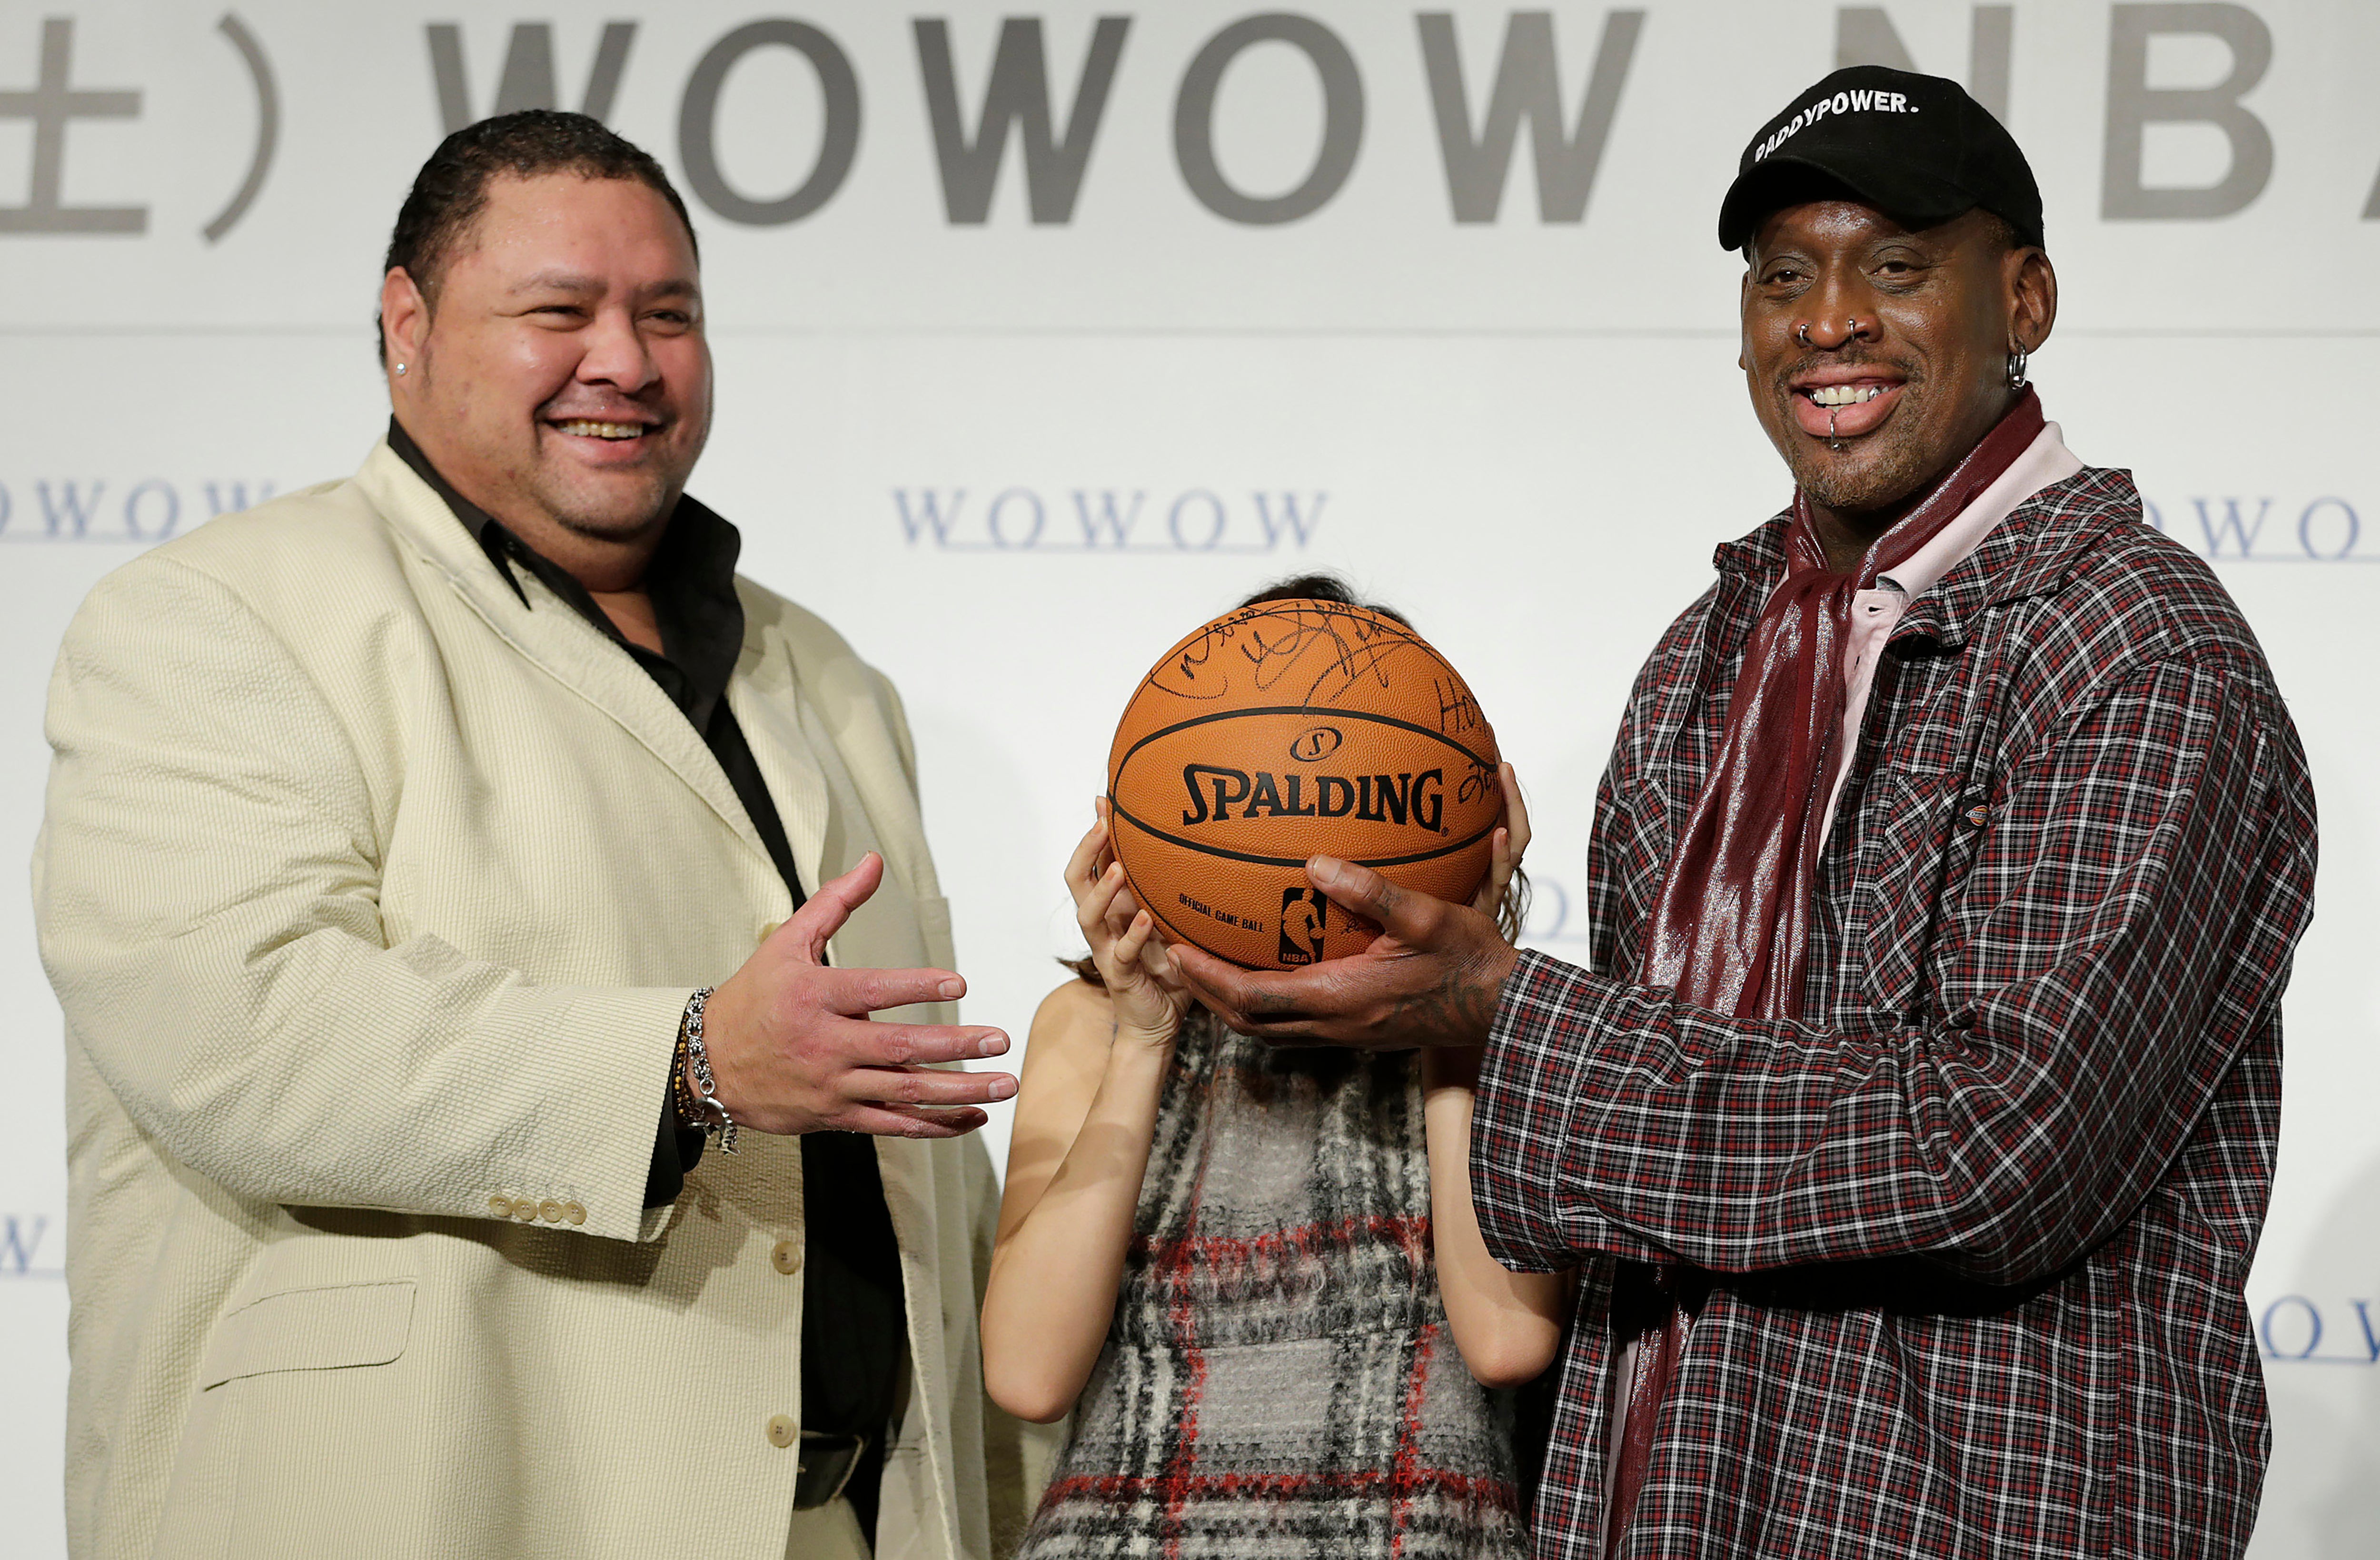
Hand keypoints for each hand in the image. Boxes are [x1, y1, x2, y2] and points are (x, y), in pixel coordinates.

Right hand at [699, 852, 1015, 1136]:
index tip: (960, 983)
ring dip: (959, 1090)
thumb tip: (873, 862)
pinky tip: (972, 1115)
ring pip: (903, 1092)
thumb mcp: (786, 943)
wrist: (706, 1065)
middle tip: (1001, 1040)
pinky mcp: (835, 1117)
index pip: (872, 991)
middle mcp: (825, 1044)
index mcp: (814, 997)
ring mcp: (832, 1086)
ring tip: (1005, 1083)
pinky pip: (892, 1126)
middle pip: (899, 1047)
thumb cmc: (754, 997)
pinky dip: (935, 1124)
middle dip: (956, 1046)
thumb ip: (835, 902)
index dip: (917, 987)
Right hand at [1066, 801, 1192, 1045]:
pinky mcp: (1120, 975)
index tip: (1103, 800)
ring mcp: (1107, 949)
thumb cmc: (1170, 966)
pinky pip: (1122, 953)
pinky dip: (1133, 934)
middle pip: (1077, 880)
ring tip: (1117, 869)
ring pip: (1088, 915)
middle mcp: (1104, 923)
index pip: (1095, 861)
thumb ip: (1174, 893)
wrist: (1160, 1021)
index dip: (1095, 831)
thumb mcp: (1173, 920)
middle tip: (1101, 823)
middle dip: (1086, 850)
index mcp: (1113, 905)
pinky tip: (1146, 918)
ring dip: (1101, 890)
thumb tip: (1200, 852)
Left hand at [1167, 763, 1528, 1048]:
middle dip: (1205, 992)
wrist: (1503, 1009)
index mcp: (1340, 998)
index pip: (1252, 997)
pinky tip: (1269, 969)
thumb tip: (1314, 862)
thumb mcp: (1425, 916)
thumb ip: (1369, 890)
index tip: (1175, 948)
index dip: (1207, 976)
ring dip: (1232, 1002)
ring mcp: (1346, 1032)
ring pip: (1269, 1028)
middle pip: (1248, 1021)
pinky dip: (1266, 1001)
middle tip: (1176, 956)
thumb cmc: (1469, 961)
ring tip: (1208, 965)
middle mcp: (1334, 1023)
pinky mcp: (1359, 1029)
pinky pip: (1295, 1023)